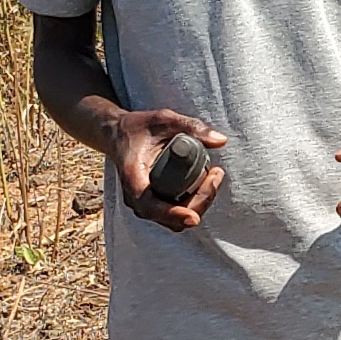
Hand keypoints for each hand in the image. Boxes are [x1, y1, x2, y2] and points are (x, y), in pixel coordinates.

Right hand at [110, 109, 227, 230]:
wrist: (119, 135)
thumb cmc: (139, 127)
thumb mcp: (164, 119)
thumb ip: (190, 126)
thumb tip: (221, 140)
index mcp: (133, 177)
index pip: (150, 206)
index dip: (172, 214)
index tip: (193, 217)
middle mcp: (136, 197)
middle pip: (170, 218)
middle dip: (199, 201)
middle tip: (216, 174)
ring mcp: (145, 203)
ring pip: (176, 220)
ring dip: (200, 203)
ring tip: (214, 175)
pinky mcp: (154, 204)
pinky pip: (176, 214)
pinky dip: (194, 203)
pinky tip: (206, 181)